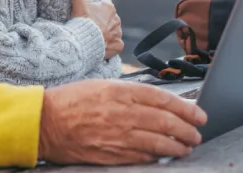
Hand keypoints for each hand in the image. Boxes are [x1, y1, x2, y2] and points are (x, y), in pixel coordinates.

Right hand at [38, 79, 207, 164]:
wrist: (44, 122)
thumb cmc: (70, 101)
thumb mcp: (100, 86)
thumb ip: (127, 92)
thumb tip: (155, 101)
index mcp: (119, 91)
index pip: (162, 98)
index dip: (185, 107)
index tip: (198, 113)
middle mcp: (121, 112)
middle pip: (165, 121)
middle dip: (187, 129)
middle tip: (197, 133)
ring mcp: (117, 135)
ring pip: (158, 142)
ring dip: (178, 146)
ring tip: (187, 147)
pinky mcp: (111, 154)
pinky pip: (142, 157)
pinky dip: (157, 157)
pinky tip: (165, 156)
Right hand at [70, 0, 122, 57]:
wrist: (84, 42)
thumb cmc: (82, 20)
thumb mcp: (79, 1)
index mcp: (109, 7)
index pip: (105, 2)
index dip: (97, 6)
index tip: (89, 10)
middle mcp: (117, 19)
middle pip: (110, 17)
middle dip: (102, 19)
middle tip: (90, 23)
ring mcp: (118, 33)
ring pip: (114, 30)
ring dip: (107, 31)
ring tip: (95, 34)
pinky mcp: (118, 45)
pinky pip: (117, 43)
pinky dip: (111, 44)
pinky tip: (103, 44)